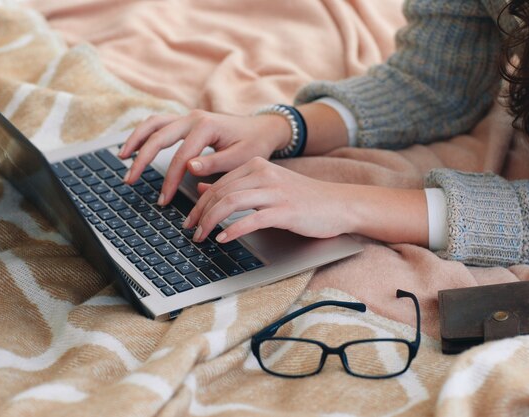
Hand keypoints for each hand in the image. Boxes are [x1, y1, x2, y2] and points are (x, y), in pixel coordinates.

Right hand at [118, 110, 290, 204]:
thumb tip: (189, 167)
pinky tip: (133, 147)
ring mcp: (187, 117)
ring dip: (136, 140)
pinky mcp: (185, 121)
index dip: (170, 180)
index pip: (181, 157)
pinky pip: (158, 123)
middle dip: (142, 159)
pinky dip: (143, 133)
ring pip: (153, 124)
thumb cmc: (254, 144)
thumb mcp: (241, 157)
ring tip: (122, 158)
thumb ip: (215, 163)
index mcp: (206, 126)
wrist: (263, 128)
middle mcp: (193, 118)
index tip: (163, 199)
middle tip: (129, 180)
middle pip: (159, 136)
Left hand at [184, 157, 354, 242]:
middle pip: (220, 192)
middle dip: (200, 214)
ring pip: (231, 202)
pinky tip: (223, 239)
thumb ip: (235, 186)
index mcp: (257, 166)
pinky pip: (252, 219)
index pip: (218, 183)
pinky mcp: (286, 210)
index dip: (199, 203)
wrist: (340, 204)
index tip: (189, 220)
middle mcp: (264, 174)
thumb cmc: (303, 199)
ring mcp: (275, 191)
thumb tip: (202, 189)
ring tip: (201, 236)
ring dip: (211, 221)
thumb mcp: (267, 186)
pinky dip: (234, 230)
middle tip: (190, 231)